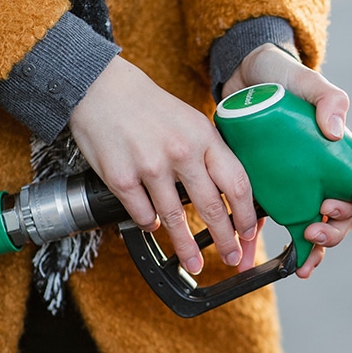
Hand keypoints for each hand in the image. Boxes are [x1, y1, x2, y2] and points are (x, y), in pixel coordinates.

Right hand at [69, 56, 256, 275]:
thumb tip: (229, 190)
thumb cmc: (149, 107)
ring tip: (195, 263)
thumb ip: (209, 152)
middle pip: (212, 208)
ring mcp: (150, 166)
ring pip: (175, 220)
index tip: (250, 232)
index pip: (237, 183)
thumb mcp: (191, 121)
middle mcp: (181, 152)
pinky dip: (150, 224)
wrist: (101, 89)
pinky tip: (155, 226)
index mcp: (204, 137)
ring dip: (187, 247)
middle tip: (232, 258)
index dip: (247, 214)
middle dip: (226, 240)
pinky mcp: (121, 178)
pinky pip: (142, 214)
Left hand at [223, 43, 351, 277]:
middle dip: (329, 235)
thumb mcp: (306, 81)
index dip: (348, 210)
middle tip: (312, 231)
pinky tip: (253, 255)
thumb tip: (336, 129)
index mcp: (335, 156)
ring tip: (298, 261)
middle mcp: (316, 174)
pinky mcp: (262, 186)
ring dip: (307, 249)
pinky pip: (265, 220)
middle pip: (335, 218)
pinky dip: (260, 243)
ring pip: (307, 226)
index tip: (330, 208)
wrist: (243, 74)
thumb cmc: (281, 75)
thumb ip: (328, 98)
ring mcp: (290, 183)